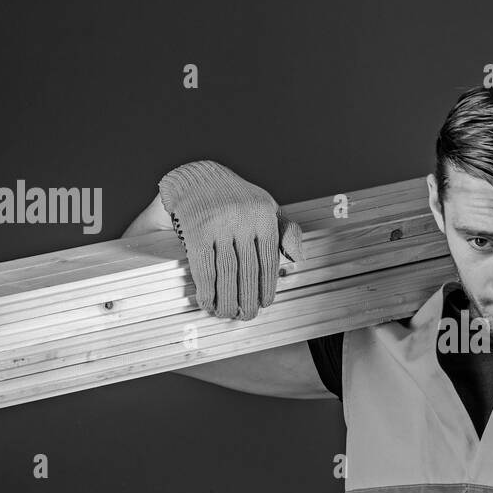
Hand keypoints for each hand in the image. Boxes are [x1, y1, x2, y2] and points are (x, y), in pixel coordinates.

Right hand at [157, 160, 303, 320]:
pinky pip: (204, 267)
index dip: (267, 286)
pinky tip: (207, 302)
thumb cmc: (236, 198)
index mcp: (263, 215)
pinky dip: (206, 289)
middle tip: (246, 316)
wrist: (196, 177)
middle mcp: (242, 219)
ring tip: (227, 314)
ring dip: (227, 299)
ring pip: (226, 272)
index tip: (264, 304)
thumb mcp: (267, 206)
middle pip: (248, 270)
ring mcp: (218, 224)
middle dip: (247, 298)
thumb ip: (286, 230)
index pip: (269, 259)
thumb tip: (297, 259)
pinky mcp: (196, 230)